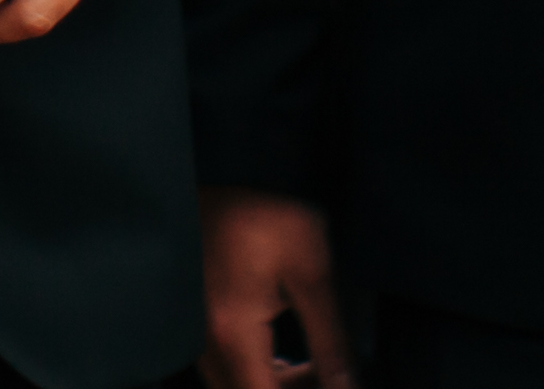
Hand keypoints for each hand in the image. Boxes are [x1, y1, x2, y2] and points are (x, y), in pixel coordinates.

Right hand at [198, 185, 357, 388]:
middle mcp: (206, 349)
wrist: (206, 176)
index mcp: (234, 336)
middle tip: (327, 377)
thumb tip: (348, 388)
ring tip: (315, 370)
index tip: (333, 386)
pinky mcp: (195, 329)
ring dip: (277, 388)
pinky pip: (227, 375)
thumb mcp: (310, 270)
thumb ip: (330, 339)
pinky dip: (260, 377)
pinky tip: (287, 362)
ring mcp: (195, 340)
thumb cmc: (262, 216)